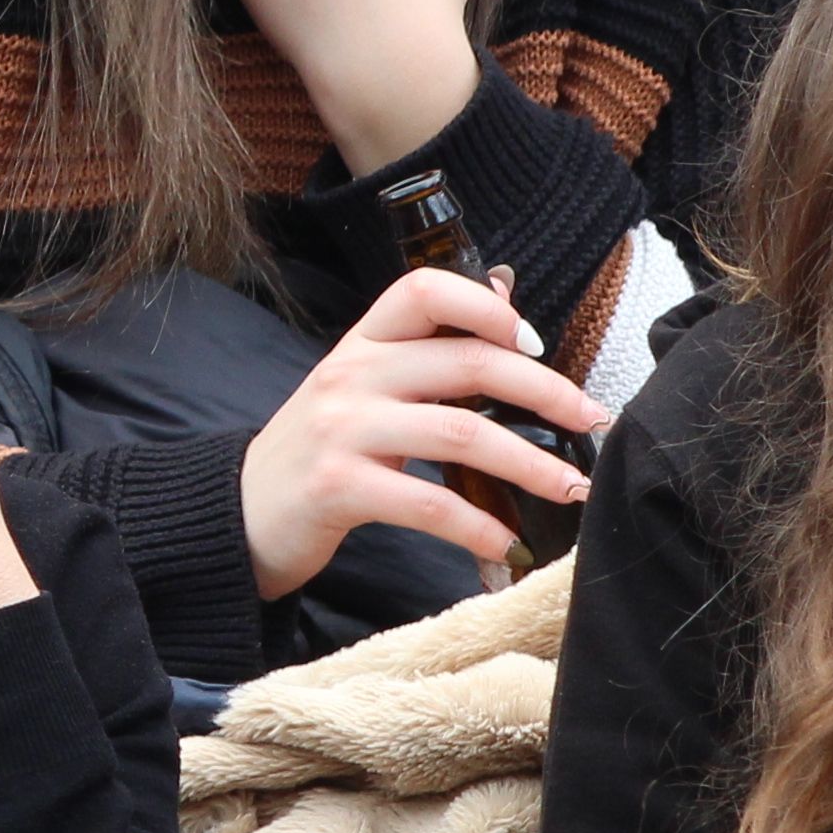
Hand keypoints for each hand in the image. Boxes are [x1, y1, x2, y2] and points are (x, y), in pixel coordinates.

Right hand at [239, 267, 604, 598]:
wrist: (239, 514)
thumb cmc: (318, 452)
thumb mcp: (362, 388)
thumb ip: (425, 351)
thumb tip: (503, 296)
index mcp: (362, 343)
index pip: (424, 290)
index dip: (486, 306)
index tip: (536, 342)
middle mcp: (351, 375)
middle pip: (466, 363)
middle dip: (545, 392)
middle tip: (592, 421)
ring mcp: (342, 429)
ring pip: (461, 432)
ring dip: (531, 465)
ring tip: (573, 488)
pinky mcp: (339, 487)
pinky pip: (429, 502)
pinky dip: (479, 526)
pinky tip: (508, 543)